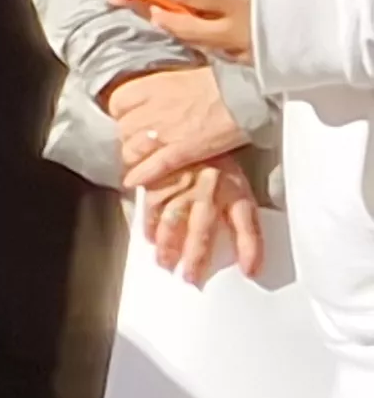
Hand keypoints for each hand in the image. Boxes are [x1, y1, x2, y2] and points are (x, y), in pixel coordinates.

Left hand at [106, 64, 251, 189]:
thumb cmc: (217, 84)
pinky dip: (142, 175)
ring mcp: (164, 132)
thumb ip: (156, 90)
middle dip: (129, 138)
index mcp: (149, 87)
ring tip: (140, 161)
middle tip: (139, 143)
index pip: (117, 103)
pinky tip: (134, 182)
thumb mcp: (177, 78)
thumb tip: (147, 99)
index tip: (129, 119)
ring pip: (132, 150)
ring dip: (134, 158)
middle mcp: (150, 109)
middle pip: (123, 129)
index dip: (123, 114)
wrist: (245, 97)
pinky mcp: (181, 151)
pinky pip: (154, 166)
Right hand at [138, 157, 266, 284]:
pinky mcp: (159, 175)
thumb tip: (249, 254)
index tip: (250, 271)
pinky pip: (150, 203)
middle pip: (202, 229)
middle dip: (196, 256)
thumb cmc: (218, 158)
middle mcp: (208, 189)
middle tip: (189, 277)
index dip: (250, 248)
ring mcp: (182, 183)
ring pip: (172, 219)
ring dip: (167, 244)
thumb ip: (241, 217)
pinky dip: (147, 223)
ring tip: (164, 262)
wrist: (196, 120)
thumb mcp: (238, 183)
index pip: (247, 222)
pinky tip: (147, 236)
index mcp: (234, 189)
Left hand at [140, 0, 256, 62]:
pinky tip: (199, 30)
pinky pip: (223, 53)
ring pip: (201, 43)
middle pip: (182, 28)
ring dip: (179, 29)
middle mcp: (238, 30)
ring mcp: (248, 52)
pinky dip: (206, 41)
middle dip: (157, 14)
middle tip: (142, 3)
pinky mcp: (260, 64)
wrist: (346, 10)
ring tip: (163, 16)